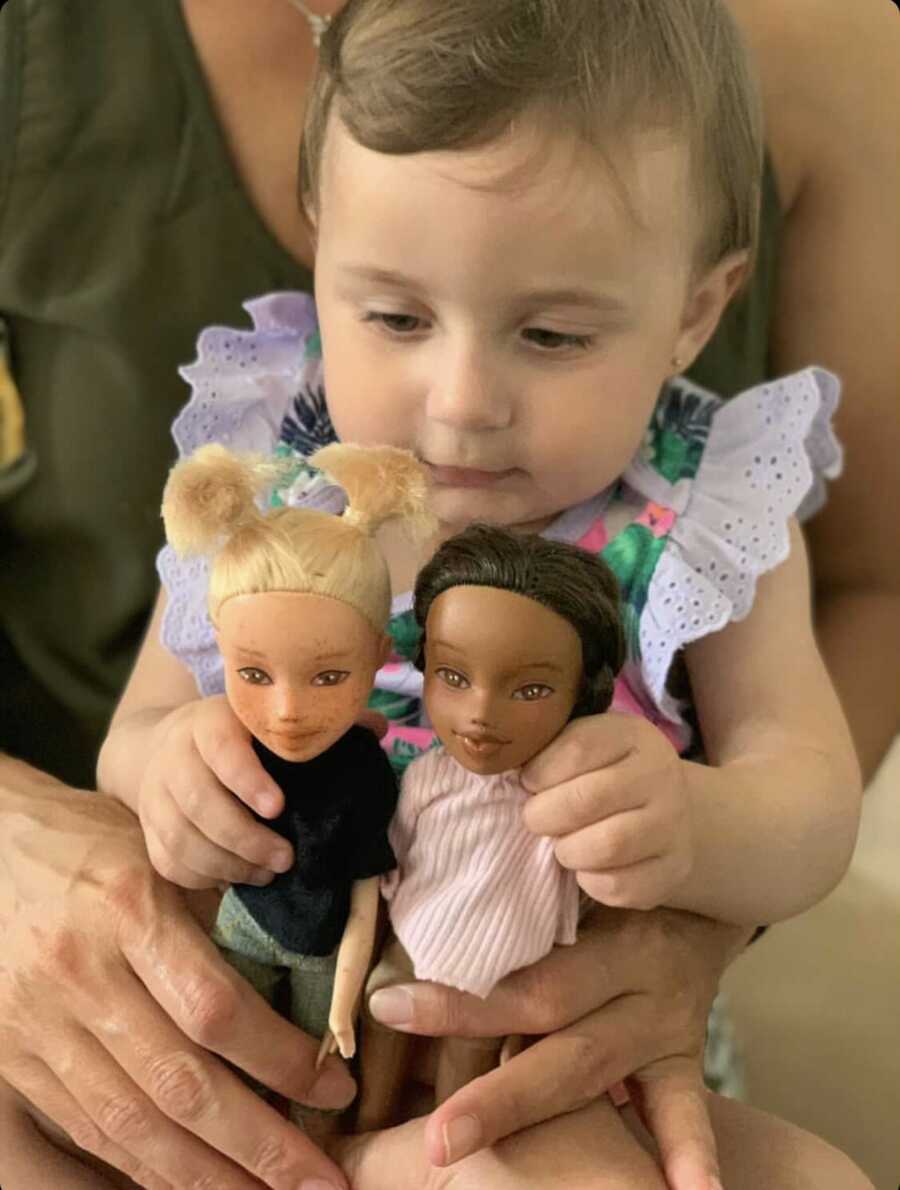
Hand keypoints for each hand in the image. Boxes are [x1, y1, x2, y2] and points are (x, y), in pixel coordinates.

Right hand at [0, 766, 355, 1189]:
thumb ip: (222, 914)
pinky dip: (145, 1166)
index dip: (282, 1060)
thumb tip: (305, 976)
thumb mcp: (163, 853)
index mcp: (128, 909)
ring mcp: (40, 1024)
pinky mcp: (18, 1057)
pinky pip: (90, 1127)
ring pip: (132, 1124)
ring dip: (207, 1177)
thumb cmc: (91, 840)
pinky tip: (195, 1184)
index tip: (336, 1087)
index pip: (216, 1008)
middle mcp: (81, 974)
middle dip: (259, 1147)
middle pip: (180, 1084)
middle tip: (323, 1183)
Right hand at [136, 694, 292, 889]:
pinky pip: (167, 861)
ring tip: (267, 874)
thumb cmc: (237, 735)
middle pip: (199, 801)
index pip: (221, 748)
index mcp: (207, 722)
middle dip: (245, 837)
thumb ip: (301, 732)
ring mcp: (155, 793)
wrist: (169, 742)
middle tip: (285, 858)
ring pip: (181, 838)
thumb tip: (367, 735)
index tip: (278, 807)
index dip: (248, 780)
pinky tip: (236, 879)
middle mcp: (173, 756)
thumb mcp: (260, 720)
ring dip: (227, 865)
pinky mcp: (147, 826)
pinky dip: (202, 877)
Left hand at [366, 904, 750, 1189]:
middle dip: (491, 1083)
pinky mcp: (684, 1057)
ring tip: (472, 1156)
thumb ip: (515, 900)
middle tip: (435, 1137)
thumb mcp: (570, 872)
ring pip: (591, 1072)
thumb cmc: (606, 878)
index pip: (525, 971)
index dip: (459, 995)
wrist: (696, 885)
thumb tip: (422, 913)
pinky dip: (689, 1153)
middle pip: (551, 1024)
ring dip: (531, 1113)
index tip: (387, 1007)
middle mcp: (629, 975)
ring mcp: (661, 1022)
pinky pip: (687, 1108)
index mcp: (594, 926)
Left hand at [522, 712, 693, 909]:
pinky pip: (621, 885)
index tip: (527, 782)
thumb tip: (503, 765)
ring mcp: (672, 824)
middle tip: (535, 819)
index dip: (540, 771)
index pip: (578, 748)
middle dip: (545, 814)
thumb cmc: (607, 773)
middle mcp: (659, 775)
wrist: (671, 811)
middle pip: (588, 799)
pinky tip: (586, 867)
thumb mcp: (587, 744)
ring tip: (561, 845)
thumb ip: (550, 749)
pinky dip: (591, 881)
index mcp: (632, 735)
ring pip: (608, 845)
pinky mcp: (673, 869)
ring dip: (568, 850)